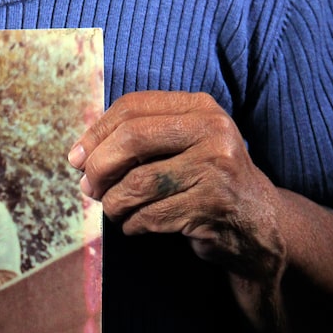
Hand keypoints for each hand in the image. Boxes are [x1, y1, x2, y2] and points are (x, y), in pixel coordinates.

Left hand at [68, 91, 287, 332]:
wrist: (257, 224)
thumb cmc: (203, 182)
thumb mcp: (180, 147)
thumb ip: (137, 141)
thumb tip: (79, 156)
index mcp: (199, 108)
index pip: (132, 108)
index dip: (95, 133)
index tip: (76, 158)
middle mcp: (213, 130)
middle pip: (131, 140)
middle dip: (99, 168)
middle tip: (89, 188)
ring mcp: (216, 168)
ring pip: (136, 184)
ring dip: (114, 204)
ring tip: (116, 210)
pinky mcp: (212, 205)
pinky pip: (149, 216)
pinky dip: (133, 225)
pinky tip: (138, 225)